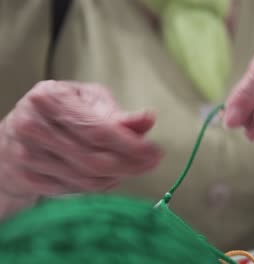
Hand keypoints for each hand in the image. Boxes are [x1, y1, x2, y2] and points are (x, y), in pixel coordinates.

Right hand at [0, 81, 161, 197]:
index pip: (97, 130)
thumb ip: (118, 114)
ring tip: (132, 167)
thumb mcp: (88, 101)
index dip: (130, 145)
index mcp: (49, 98)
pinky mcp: (27, 178)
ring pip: (87, 179)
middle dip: (131, 165)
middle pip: (94, 159)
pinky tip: (109, 175)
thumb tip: (149, 119)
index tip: (156, 151)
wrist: (13, 135)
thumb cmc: (59, 112)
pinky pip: (75, 190)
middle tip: (152, 163)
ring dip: (118, 176)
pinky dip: (100, 185)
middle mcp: (33, 126)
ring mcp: (27, 156)